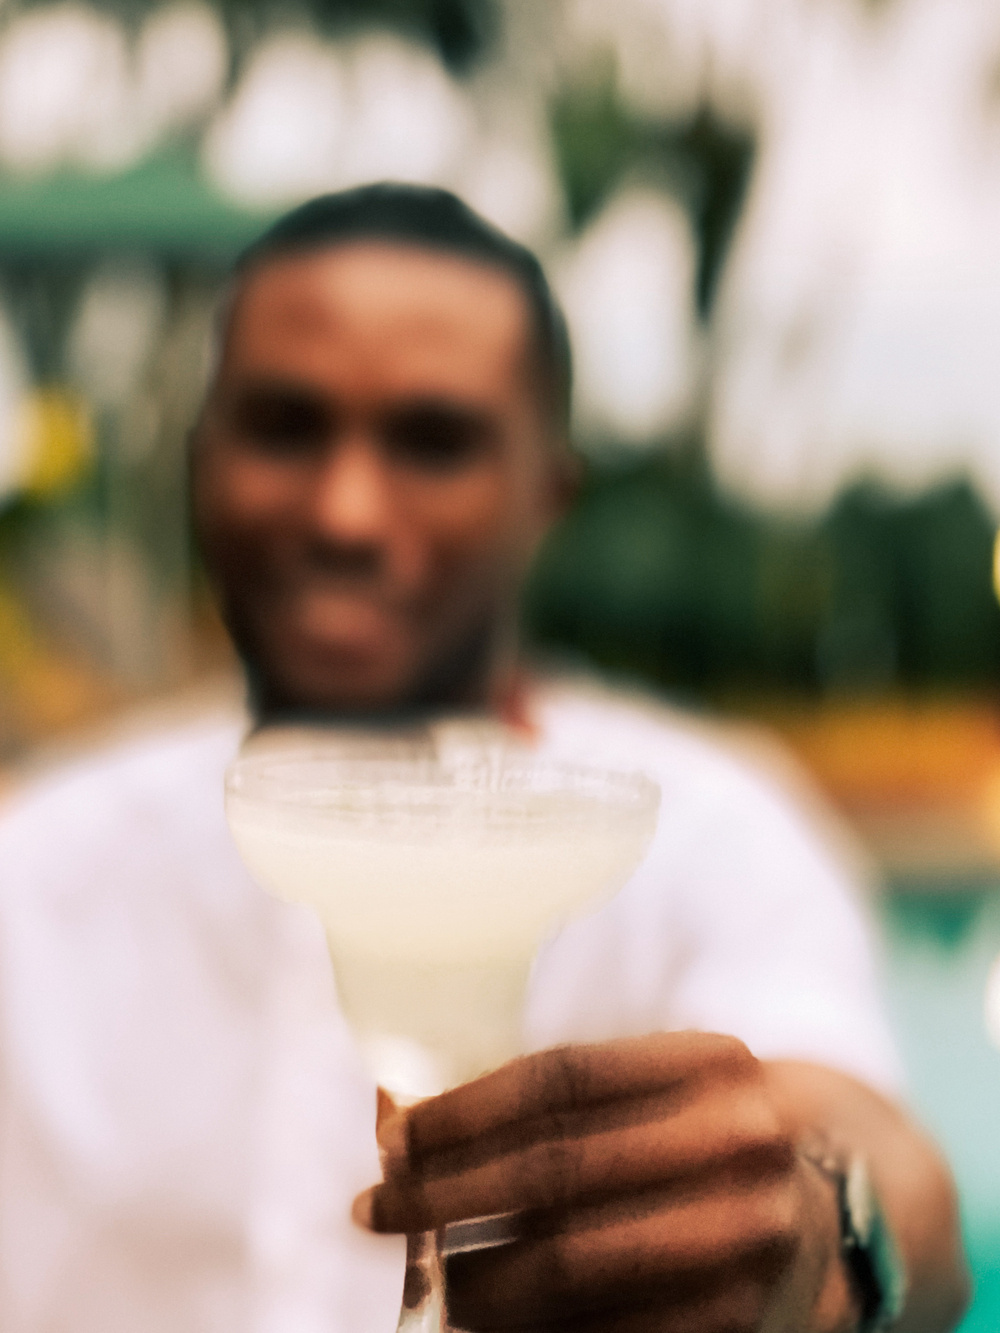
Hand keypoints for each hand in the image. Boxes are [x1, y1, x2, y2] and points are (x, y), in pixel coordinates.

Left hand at [353, 1032, 855, 1331]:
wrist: (839, 1210)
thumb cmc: (705, 1136)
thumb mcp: (657, 1091)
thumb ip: (553, 1105)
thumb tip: (399, 1117)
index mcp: (715, 1061)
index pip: (563, 1079)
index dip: (464, 1109)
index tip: (392, 1136)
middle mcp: (746, 1141)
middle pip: (561, 1169)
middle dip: (450, 1194)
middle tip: (378, 1211)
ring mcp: (755, 1237)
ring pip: (577, 1263)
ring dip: (479, 1276)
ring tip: (425, 1275)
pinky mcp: (749, 1323)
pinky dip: (538, 1332)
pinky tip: (489, 1323)